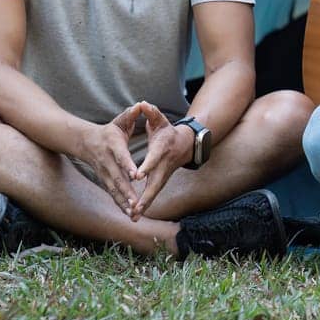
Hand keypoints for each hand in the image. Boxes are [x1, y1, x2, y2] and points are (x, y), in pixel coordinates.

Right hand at [78, 102, 148, 216]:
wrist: (85, 142)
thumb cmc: (108, 131)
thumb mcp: (119, 121)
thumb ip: (130, 114)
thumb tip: (140, 105)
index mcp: (113, 145)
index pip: (121, 156)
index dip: (127, 164)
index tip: (135, 174)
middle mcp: (108, 162)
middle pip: (117, 178)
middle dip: (127, 191)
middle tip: (137, 203)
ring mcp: (105, 173)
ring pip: (115, 189)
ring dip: (124, 201)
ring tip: (134, 213)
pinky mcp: (105, 180)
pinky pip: (113, 194)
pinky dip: (120, 204)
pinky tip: (129, 214)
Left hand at [131, 102, 193, 218]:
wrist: (185, 145)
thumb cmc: (168, 131)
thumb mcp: (160, 119)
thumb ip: (151, 112)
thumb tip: (142, 103)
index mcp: (162, 149)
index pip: (153, 159)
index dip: (146, 167)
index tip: (137, 176)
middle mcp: (163, 165)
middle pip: (155, 182)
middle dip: (146, 195)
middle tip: (136, 207)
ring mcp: (163, 175)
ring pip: (154, 192)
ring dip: (144, 205)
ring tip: (133, 216)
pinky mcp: (161, 181)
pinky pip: (152, 195)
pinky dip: (145, 206)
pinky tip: (135, 215)